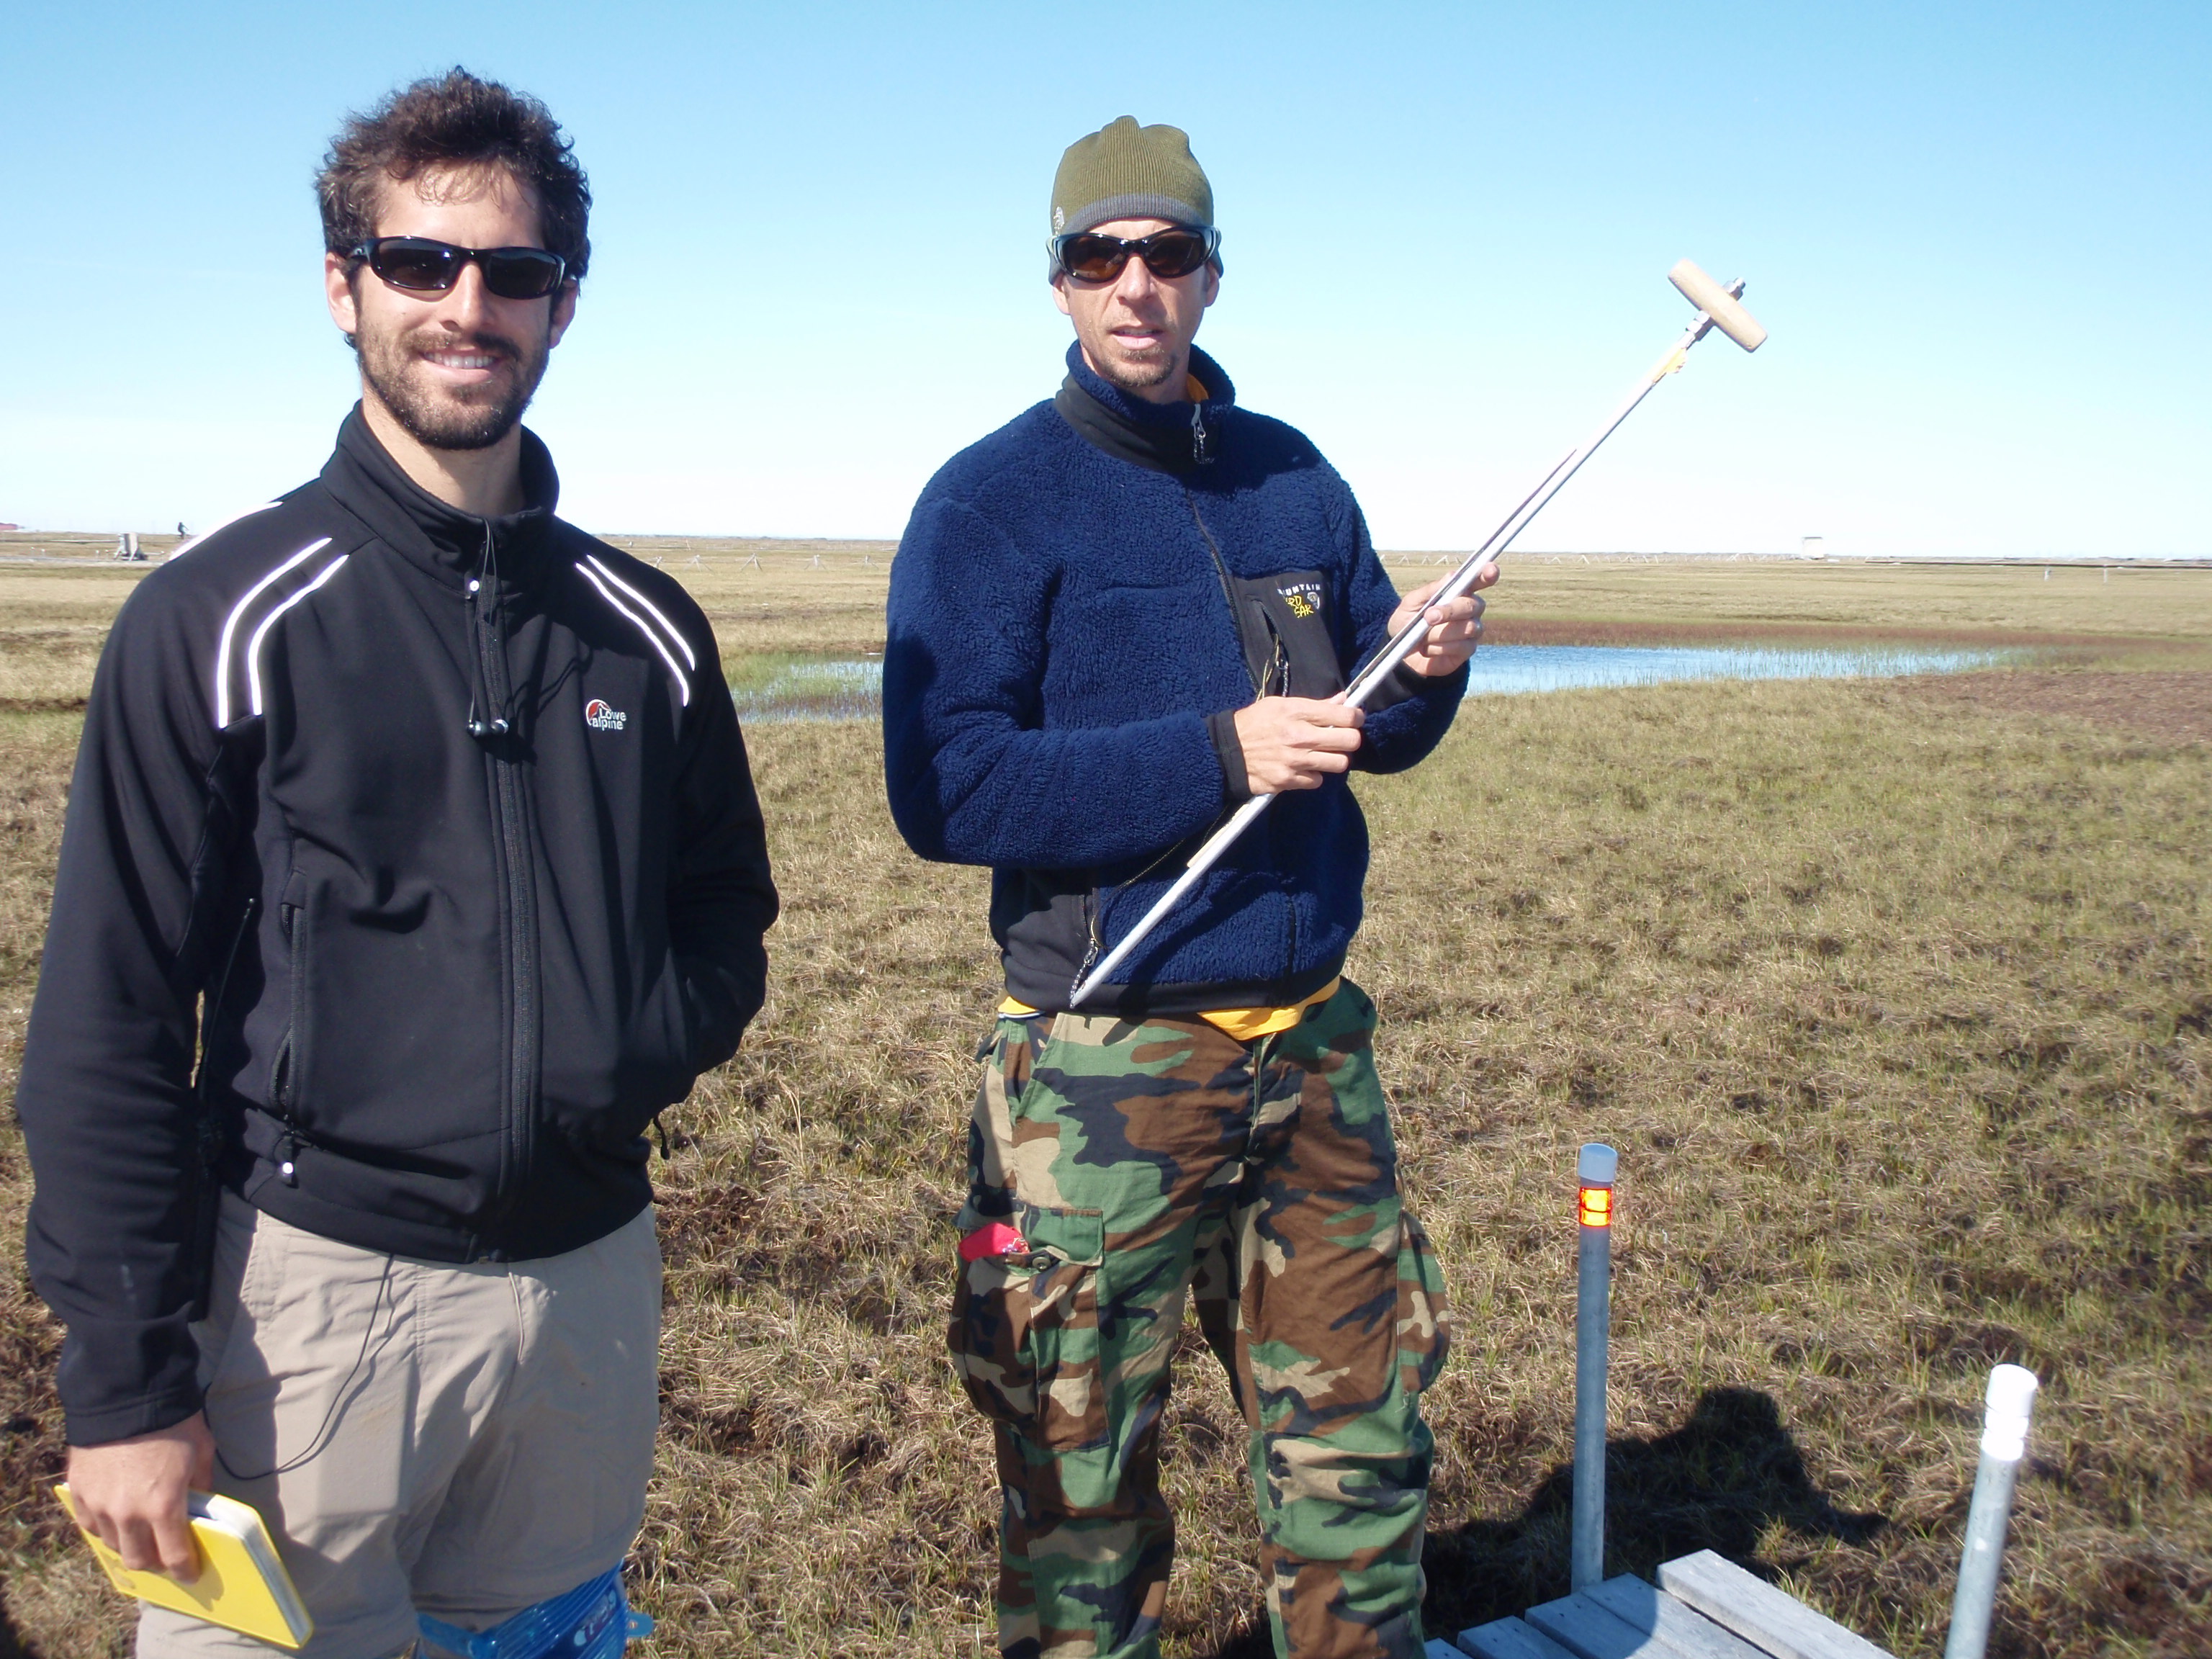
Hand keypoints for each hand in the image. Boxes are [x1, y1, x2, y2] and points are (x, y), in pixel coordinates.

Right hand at [65, 1412, 214, 1578]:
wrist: (128, 1394)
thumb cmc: (173, 1421)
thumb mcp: (201, 1451)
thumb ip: (201, 1484)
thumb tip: (199, 1505)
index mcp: (163, 1507)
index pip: (174, 1555)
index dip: (184, 1569)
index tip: (189, 1572)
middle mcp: (128, 1514)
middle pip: (138, 1559)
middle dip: (154, 1562)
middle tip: (164, 1553)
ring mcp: (98, 1505)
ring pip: (111, 1544)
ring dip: (128, 1543)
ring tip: (139, 1533)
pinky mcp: (79, 1492)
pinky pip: (88, 1524)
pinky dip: (102, 1526)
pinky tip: (115, 1517)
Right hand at [1232, 696, 1364, 792]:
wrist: (1226, 752)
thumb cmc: (1253, 724)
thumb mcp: (1279, 705)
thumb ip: (1313, 705)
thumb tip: (1342, 700)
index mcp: (1297, 712)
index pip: (1344, 715)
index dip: (1356, 717)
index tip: (1354, 719)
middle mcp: (1300, 736)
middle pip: (1350, 741)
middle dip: (1351, 739)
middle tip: (1342, 738)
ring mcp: (1296, 761)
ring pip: (1339, 763)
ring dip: (1334, 759)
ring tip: (1323, 754)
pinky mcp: (1289, 781)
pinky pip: (1317, 780)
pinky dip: (1313, 775)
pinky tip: (1302, 768)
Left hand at [1386, 563, 1497, 676]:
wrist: (1402, 651)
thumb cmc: (1408, 620)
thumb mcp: (1412, 602)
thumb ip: (1432, 590)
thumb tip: (1452, 577)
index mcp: (1459, 591)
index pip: (1479, 579)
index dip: (1488, 574)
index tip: (1491, 570)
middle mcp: (1471, 608)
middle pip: (1471, 605)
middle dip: (1449, 611)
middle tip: (1429, 617)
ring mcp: (1473, 629)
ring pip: (1466, 628)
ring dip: (1438, 633)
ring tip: (1422, 637)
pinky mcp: (1468, 649)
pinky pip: (1460, 646)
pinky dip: (1438, 648)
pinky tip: (1428, 648)